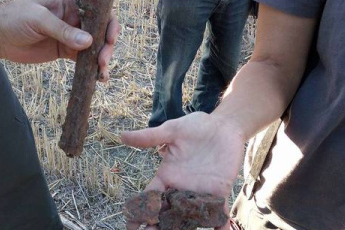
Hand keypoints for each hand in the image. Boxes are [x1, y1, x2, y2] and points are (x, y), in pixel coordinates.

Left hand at [0, 0, 119, 81]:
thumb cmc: (14, 18)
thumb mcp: (38, 20)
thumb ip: (62, 30)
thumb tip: (89, 41)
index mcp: (70, 4)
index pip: (98, 11)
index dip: (109, 24)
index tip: (110, 39)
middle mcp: (75, 19)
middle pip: (101, 32)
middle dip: (106, 47)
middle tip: (102, 61)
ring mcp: (72, 37)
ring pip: (95, 48)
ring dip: (101, 60)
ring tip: (102, 74)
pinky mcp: (66, 52)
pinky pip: (84, 60)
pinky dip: (92, 69)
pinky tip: (97, 78)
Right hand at [121, 112, 245, 229]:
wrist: (223, 125)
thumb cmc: (196, 126)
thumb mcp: (171, 130)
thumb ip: (149, 137)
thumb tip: (122, 136)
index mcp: (166, 176)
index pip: (149, 198)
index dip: (140, 212)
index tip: (131, 225)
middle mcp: (180, 188)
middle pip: (166, 214)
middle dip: (157, 227)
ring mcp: (199, 192)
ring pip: (188, 218)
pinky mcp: (218, 192)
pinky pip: (218, 212)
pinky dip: (220, 225)